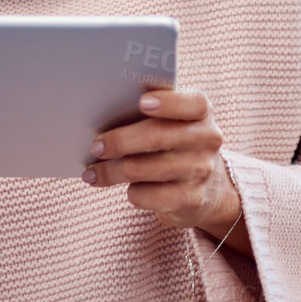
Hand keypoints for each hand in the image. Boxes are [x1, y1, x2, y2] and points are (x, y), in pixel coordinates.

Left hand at [81, 89, 247, 252]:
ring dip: (111, 171)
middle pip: (157, 136)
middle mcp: (207, 139)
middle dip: (119, 141)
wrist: (208, 187)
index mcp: (202, 112)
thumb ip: (151, 113)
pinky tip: (126, 189)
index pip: (193, 103)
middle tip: (95, 147)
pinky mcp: (192, 199)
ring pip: (144, 169)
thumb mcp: (174, 122)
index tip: (141, 102)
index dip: (168, 102)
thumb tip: (102, 116)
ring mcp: (201, 170)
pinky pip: (148, 196)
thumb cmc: (176, 143)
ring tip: (92, 173)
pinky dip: (131, 192)